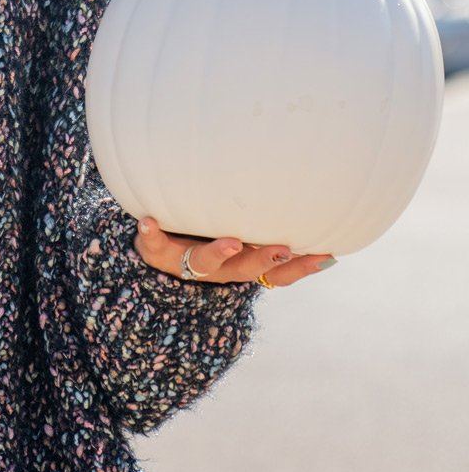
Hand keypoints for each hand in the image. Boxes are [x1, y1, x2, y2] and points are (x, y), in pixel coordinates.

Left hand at [132, 217, 336, 286]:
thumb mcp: (240, 235)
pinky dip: (150, 233)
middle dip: (263, 259)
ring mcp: (186, 262)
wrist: (151, 257)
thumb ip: (265, 220)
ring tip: (231, 242)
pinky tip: (147, 220)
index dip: (300, 267)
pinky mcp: (156, 251)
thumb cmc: (207, 237)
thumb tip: (312, 197)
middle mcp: (217, 269)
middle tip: (282, 248)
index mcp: (240, 267)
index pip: (276, 274)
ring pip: (204, 263)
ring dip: (217, 253)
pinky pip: (153, 243)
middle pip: (244, 270)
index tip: (324, 254)